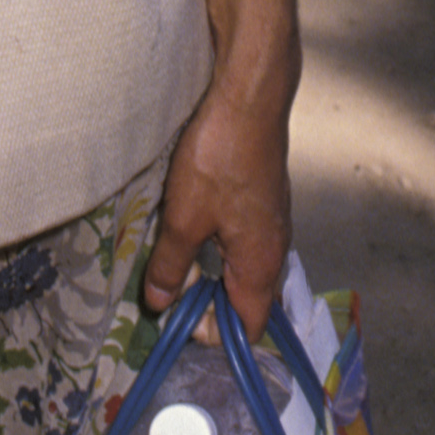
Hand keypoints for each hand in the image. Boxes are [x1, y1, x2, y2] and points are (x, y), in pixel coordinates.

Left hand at [141, 74, 293, 341]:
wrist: (249, 97)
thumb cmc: (219, 159)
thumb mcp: (184, 217)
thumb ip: (171, 265)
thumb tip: (159, 303)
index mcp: (261, 266)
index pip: (249, 327)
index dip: (215, 336)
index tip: (177, 324)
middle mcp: (275, 250)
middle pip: (248, 300)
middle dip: (210, 305)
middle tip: (169, 294)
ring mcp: (272, 222)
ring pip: (244, 267)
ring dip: (212, 273)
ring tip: (174, 264)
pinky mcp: (263, 197)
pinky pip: (244, 240)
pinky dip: (218, 246)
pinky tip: (192, 229)